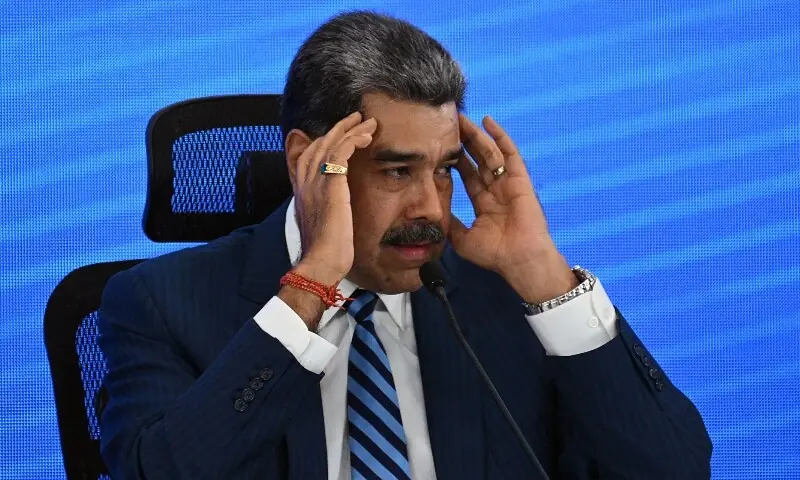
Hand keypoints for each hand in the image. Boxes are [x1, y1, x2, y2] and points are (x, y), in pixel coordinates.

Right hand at [291, 112, 376, 284]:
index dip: (326, 141)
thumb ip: (325, 208)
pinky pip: (341, 151)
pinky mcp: (331, 183)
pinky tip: (367, 137)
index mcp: (301, 189)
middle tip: (357, 119)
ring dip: (351, 130)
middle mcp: (305, 181)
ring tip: (367, 122)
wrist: (320, 262)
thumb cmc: (325, 251)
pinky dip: (354, 140)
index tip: (342, 133)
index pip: (310, 154)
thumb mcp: (322, 223)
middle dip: (340, 128)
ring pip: (332, 143)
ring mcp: (316, 181)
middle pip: (320, 143)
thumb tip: (335, 208)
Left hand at [449, 114, 576, 302]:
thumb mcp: (463, 239)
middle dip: (464, 143)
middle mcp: (496, 190)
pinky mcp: (520, 180)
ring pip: (490, 153)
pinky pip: (510, 153)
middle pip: (477, 160)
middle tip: (449, 125)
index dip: (455, 160)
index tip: (441, 147)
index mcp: (484, 203)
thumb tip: (433, 213)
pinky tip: (488, 122)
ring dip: (476, 136)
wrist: (519, 260)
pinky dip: (500, 137)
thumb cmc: (495, 254)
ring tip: (462, 119)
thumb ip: (450, 224)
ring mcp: (509, 183)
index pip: (467, 175)